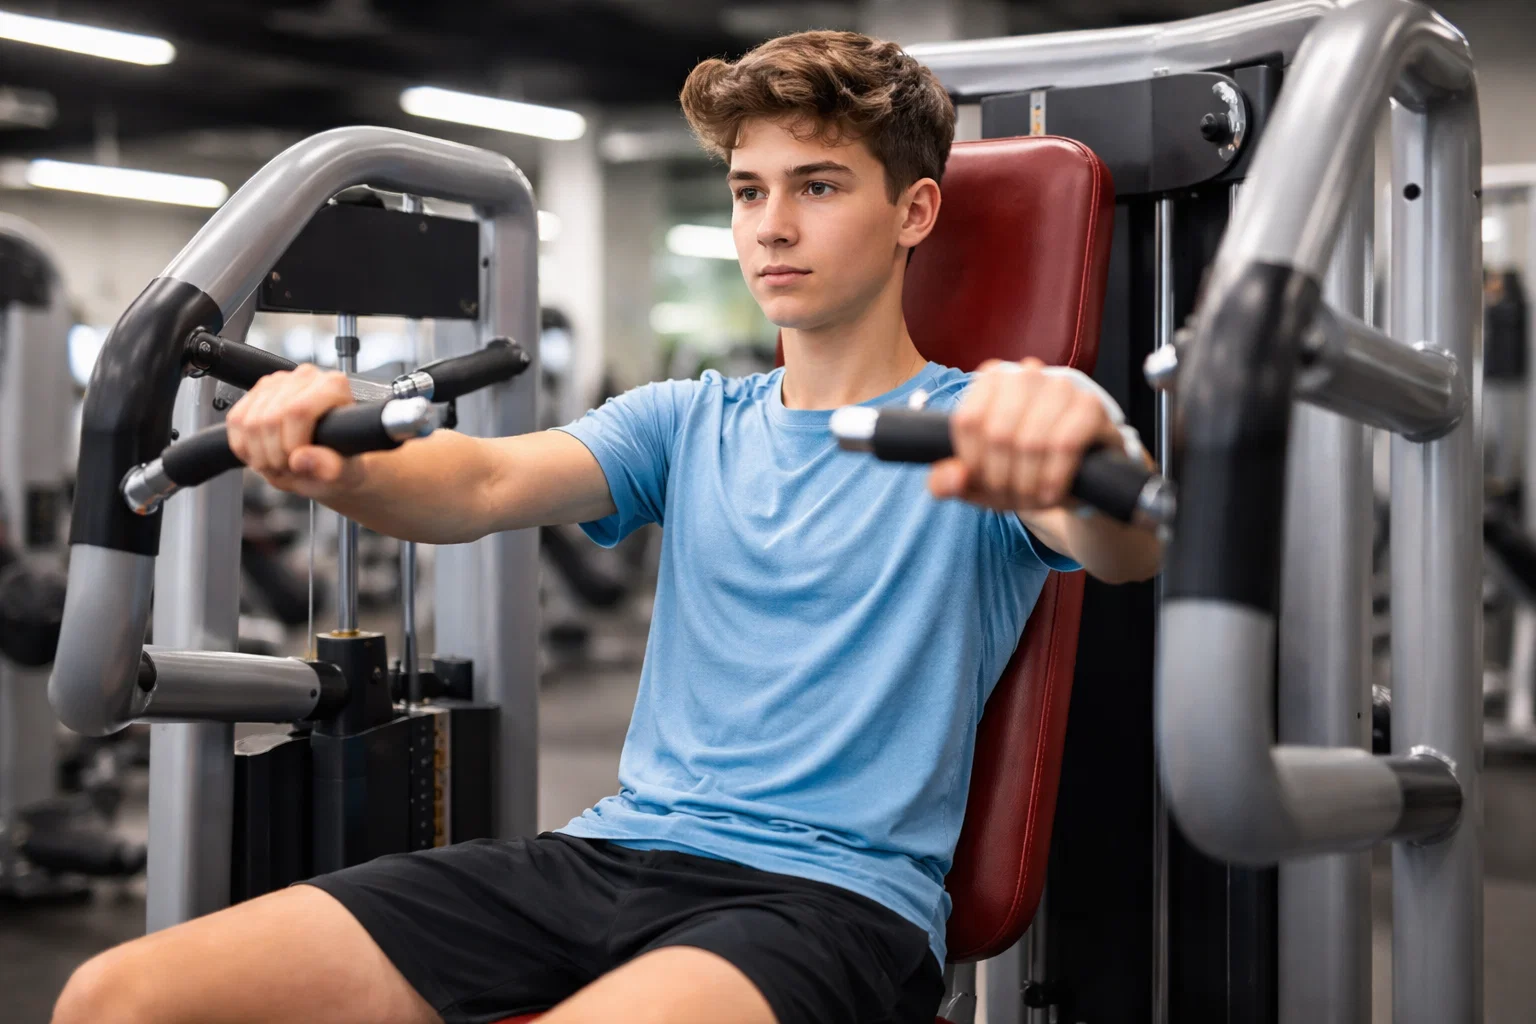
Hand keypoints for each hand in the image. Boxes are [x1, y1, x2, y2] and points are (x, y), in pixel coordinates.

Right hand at [225, 364, 362, 498]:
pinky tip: (264, 454)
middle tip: (289, 469)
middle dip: (274, 456)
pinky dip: (244, 447)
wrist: (329, 460)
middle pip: (270, 419)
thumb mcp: (344, 472)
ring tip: (279, 463)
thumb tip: (302, 458)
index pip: (298, 411)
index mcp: (333, 386)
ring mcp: (277, 382)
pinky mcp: (255, 392)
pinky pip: (235, 422)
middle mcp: (305, 377)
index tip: (297, 464)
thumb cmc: (341, 461)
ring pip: (248, 422)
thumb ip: (329, 467)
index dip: (291, 445)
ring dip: (259, 455)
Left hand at [929, 358, 1124, 511]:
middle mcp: (1026, 373)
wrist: (1077, 480)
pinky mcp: (1091, 406)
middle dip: (1002, 478)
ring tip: (1033, 497)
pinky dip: (1054, 477)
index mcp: (991, 379)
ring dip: (1029, 482)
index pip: (968, 421)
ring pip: (1031, 441)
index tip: (984, 483)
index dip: (973, 463)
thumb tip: (950, 478)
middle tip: (1012, 496)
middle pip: (998, 433)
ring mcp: (1061, 386)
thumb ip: (947, 481)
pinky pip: (1065, 444)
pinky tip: (1052, 491)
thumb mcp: (978, 481)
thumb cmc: (1021, 471)